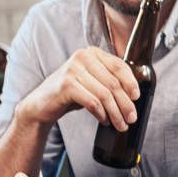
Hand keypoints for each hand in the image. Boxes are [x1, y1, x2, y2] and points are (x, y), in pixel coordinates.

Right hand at [16, 46, 139, 131]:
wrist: (41, 104)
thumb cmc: (71, 93)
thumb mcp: (93, 82)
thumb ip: (109, 81)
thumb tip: (134, 94)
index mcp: (92, 53)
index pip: (119, 66)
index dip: (131, 83)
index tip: (136, 97)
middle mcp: (83, 57)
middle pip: (114, 82)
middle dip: (125, 103)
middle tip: (131, 118)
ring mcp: (73, 70)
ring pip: (105, 94)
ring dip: (115, 112)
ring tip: (120, 124)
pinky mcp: (66, 85)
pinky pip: (93, 102)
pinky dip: (101, 114)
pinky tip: (104, 120)